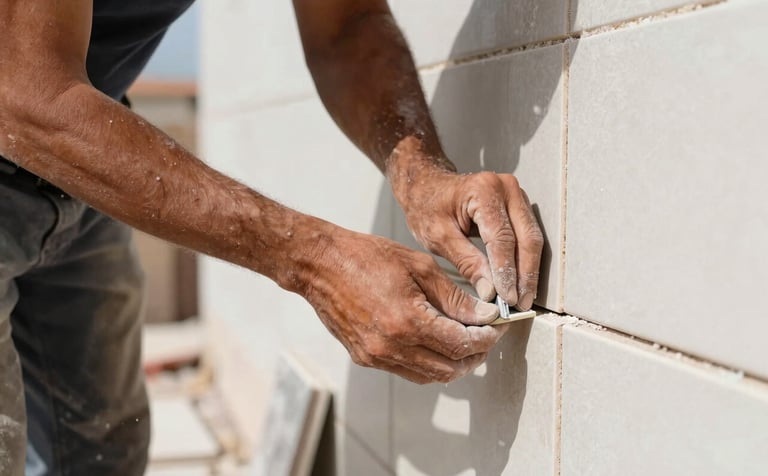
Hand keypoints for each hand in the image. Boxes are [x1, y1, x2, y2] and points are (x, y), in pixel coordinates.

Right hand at [301, 227, 507, 383]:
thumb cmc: (366, 257)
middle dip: (475, 355)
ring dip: (452, 363)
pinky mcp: (365, 358)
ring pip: (429, 376)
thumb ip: (454, 296)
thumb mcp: (419, 267)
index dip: (486, 338)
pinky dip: (428, 362)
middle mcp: (391, 346)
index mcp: (408, 321)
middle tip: (486, 335)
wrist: (320, 264)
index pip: (462, 344)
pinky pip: (407, 370)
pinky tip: (435, 342)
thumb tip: (485, 315)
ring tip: (464, 340)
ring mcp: (376, 356)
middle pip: (449, 369)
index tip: (497, 327)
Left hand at [389, 142, 543, 309]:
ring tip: (522, 299)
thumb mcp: (439, 238)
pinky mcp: (518, 203)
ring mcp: (516, 193)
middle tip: (520, 304)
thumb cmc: (427, 207)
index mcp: (484, 190)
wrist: (427, 185)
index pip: (502, 238)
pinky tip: (521, 282)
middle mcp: (506, 187)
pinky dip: (526, 260)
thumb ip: (467, 263)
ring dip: (529, 270)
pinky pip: (528, 235)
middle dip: (525, 275)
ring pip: (532, 238)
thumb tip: (490, 293)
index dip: (507, 272)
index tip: (507, 299)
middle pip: (526, 238)